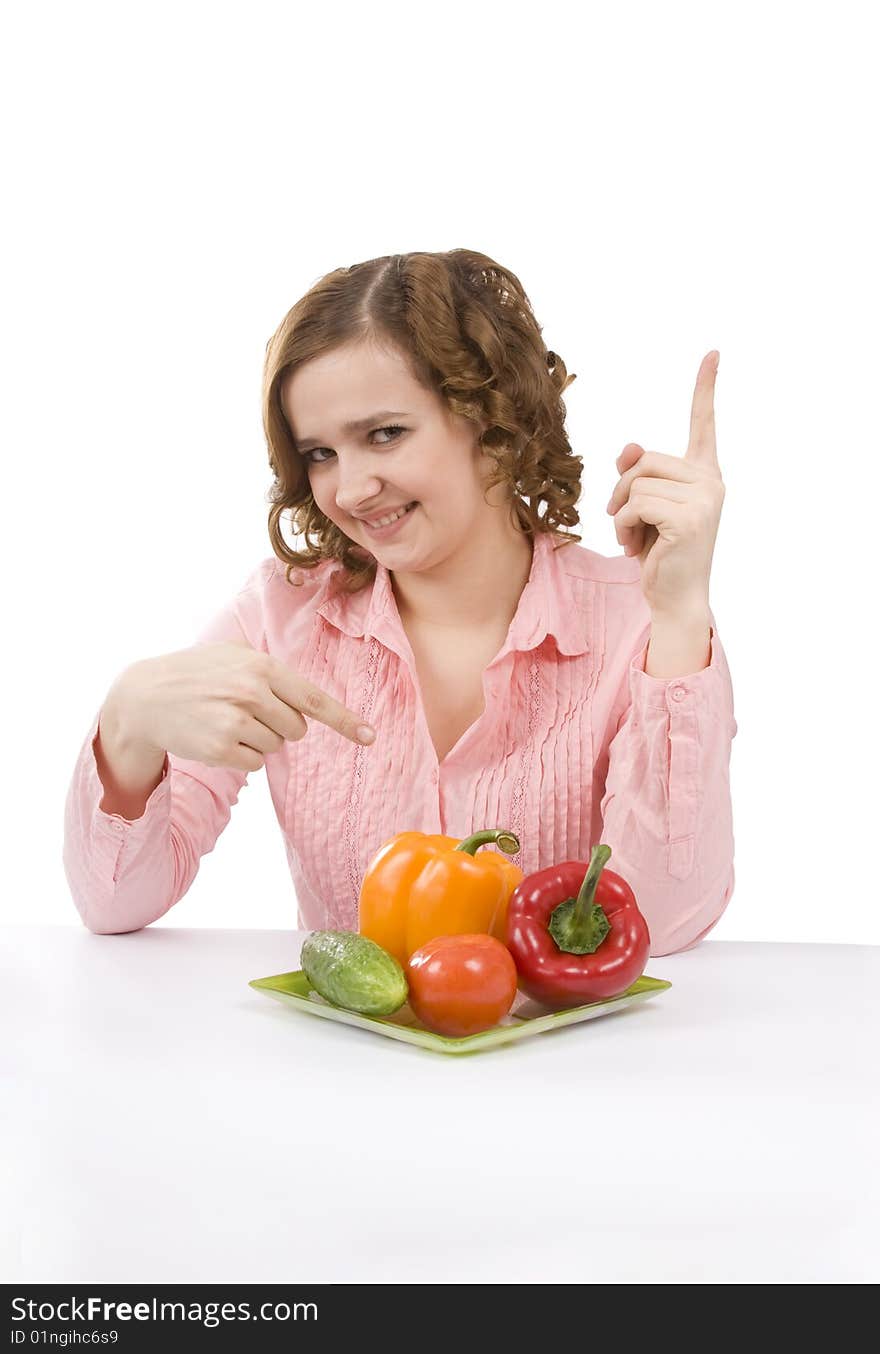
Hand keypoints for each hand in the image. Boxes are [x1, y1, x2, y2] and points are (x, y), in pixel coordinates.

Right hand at [108, 639, 374, 772]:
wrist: (146, 696)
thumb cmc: (196, 673)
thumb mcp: (234, 653)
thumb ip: (272, 670)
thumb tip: (308, 701)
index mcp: (262, 667)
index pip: (314, 700)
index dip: (345, 720)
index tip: (370, 737)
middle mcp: (252, 692)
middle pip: (296, 729)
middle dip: (279, 725)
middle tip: (246, 712)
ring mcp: (235, 721)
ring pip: (275, 747)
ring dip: (257, 740)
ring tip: (225, 721)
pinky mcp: (220, 748)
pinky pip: (254, 763)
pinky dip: (241, 755)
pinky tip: (217, 738)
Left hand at [605, 351, 724, 615]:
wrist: (675, 598)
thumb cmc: (660, 553)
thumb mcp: (645, 507)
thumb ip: (637, 473)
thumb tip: (628, 448)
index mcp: (704, 474)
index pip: (703, 424)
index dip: (705, 388)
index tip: (713, 353)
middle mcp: (710, 482)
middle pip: (644, 460)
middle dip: (623, 490)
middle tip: (627, 522)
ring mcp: (703, 500)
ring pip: (635, 483)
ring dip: (622, 514)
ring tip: (636, 538)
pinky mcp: (688, 519)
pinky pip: (635, 504)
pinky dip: (625, 527)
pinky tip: (637, 547)